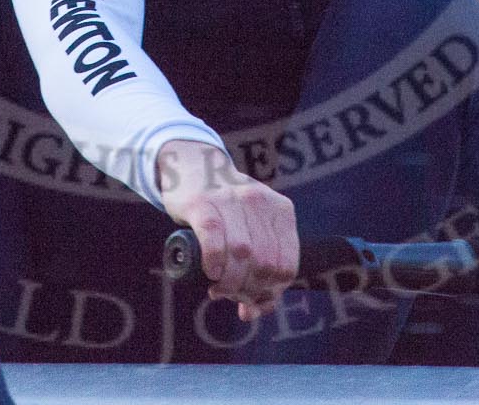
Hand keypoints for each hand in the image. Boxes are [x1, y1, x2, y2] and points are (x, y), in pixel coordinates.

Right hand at [156, 139, 297, 321]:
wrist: (192, 167)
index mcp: (280, 210)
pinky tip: (210, 272)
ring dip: (229, 283)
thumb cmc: (225, 209)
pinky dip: (214, 262)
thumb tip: (255, 312)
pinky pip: (214, 238)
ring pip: (241, 254)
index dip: (271, 292)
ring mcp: (230, 198)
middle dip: (248, 290)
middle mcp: (259, 201)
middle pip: (264, 264)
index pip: (286, 265)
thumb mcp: (252, 228)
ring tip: (218, 289)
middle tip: (231, 295)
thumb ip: (259, 266)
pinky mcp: (201, 202)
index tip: (252, 299)